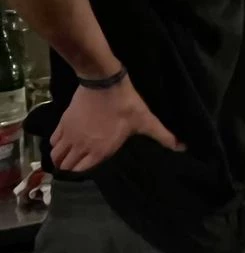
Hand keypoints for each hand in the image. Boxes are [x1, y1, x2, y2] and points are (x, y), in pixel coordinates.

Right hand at [50, 78, 183, 172]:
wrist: (104, 81)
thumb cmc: (126, 103)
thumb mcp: (146, 120)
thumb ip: (162, 136)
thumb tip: (183, 148)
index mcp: (100, 151)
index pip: (81, 171)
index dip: (82, 172)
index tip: (87, 168)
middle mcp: (82, 147)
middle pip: (66, 166)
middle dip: (70, 168)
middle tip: (76, 164)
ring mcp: (71, 135)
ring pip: (56, 156)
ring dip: (60, 158)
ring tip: (68, 156)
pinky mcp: (63, 122)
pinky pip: (53, 140)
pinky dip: (56, 144)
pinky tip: (64, 142)